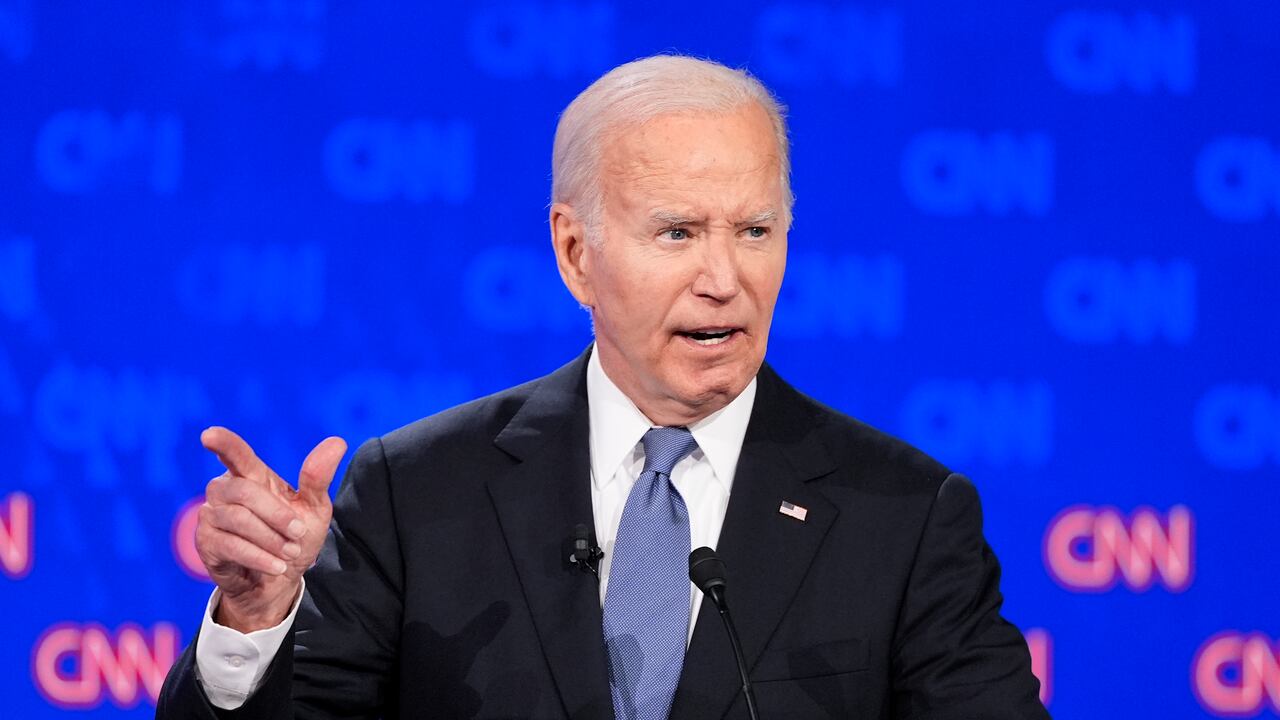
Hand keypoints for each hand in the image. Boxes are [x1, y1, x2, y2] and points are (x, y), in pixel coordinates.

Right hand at [196, 426, 346, 632]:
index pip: (235, 454)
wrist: (279, 580)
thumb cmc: (294, 537)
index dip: (223, 443)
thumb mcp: (313, 508)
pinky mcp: (205, 543)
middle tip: (299, 533)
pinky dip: (259, 557)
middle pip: (244, 491)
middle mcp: (224, 490)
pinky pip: (231, 546)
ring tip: (290, 552)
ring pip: (238, 519)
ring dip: (271, 539)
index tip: (208, 436)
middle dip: (276, 514)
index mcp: (250, 475)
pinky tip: (277, 566)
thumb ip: (318, 477)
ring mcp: (211, 515)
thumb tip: (338, 442)